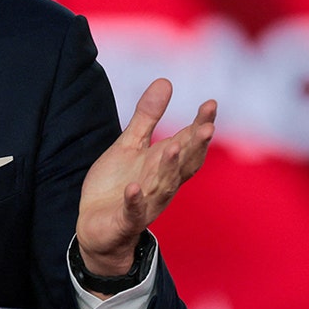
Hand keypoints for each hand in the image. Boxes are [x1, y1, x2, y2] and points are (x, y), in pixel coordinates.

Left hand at [77, 79, 215, 281]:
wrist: (98, 227)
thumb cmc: (118, 183)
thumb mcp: (130, 144)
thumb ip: (147, 117)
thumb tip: (165, 81)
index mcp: (164, 164)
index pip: (187, 143)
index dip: (199, 125)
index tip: (210, 104)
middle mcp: (161, 183)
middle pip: (182, 164)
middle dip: (194, 146)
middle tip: (206, 127)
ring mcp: (146, 202)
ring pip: (161, 185)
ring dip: (168, 167)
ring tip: (172, 147)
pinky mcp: (126, 219)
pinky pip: (132, 210)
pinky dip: (135, 200)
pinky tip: (134, 188)